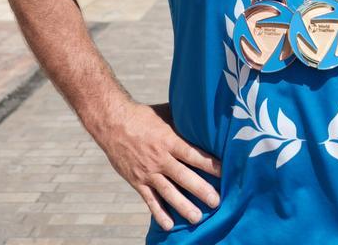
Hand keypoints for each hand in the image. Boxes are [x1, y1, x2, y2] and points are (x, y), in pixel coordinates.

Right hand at [91, 100, 220, 230]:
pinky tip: (170, 224)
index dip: (210, 164)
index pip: (193, 155)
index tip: (225, 173)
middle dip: (201, 190)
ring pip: (168, 192)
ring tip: (198, 218)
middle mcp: (159, 158)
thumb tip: (204, 118)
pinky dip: (159, 213)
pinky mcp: (137, 181)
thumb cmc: (143, 116)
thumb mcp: (165, 113)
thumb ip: (183, 122)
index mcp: (169, 140)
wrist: (112, 122)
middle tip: (216, 202)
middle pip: (184, 177)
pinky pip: (149, 200)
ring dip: (183, 206)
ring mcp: (147, 172)